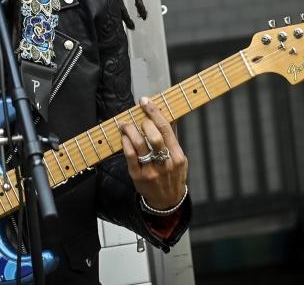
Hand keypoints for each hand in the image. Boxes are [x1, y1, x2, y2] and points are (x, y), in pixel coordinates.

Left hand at [119, 96, 187, 210]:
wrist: (168, 202)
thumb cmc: (172, 176)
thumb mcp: (179, 159)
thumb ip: (172, 138)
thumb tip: (168, 115)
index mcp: (178, 156)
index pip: (166, 129)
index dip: (154, 112)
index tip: (145, 101)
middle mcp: (166, 163)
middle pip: (154, 136)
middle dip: (143, 122)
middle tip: (137, 118)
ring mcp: (152, 171)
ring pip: (139, 145)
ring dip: (130, 131)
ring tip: (124, 124)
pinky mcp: (138, 177)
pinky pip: (130, 156)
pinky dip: (125, 143)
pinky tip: (124, 137)